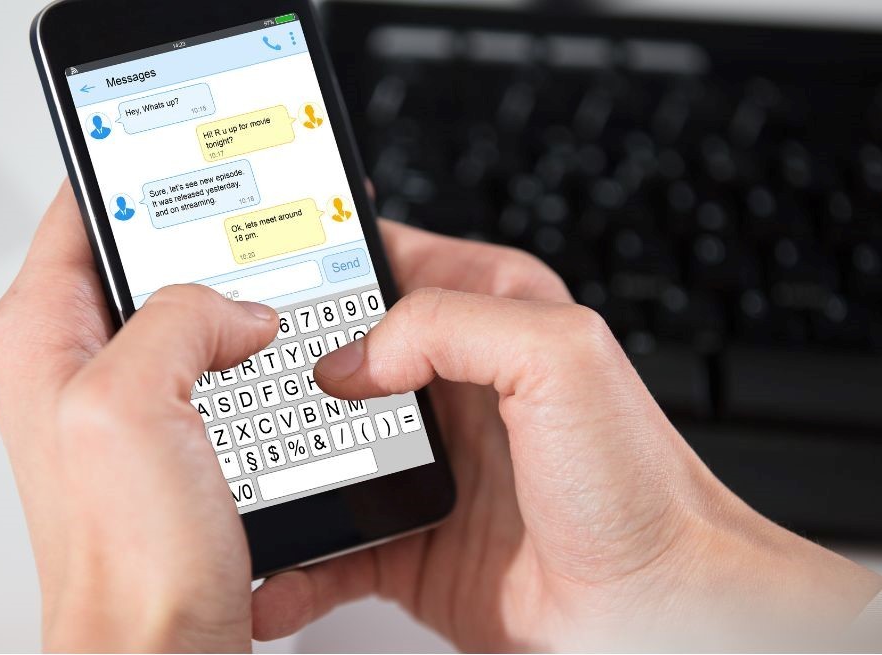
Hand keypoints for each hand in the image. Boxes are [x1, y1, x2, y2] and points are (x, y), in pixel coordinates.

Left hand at [0, 182, 275, 651]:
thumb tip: (238, 308)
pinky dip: (257, 365)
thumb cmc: (124, 565)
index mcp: (41, 338)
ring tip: (281, 307)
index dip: (137, 172)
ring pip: (190, 319)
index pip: (78, 210)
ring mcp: (125, 410)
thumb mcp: (133, 405)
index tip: (193, 162)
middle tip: (259, 238)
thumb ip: (180, 319)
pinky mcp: (171, 447)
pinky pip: (219, 375)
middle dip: (206, 247)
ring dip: (239, 311)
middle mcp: (74, 369)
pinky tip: (285, 374)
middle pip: (145, 263)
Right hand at [252, 224, 881, 649]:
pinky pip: (331, 540)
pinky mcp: (408, 538)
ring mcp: (426, 464)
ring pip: (319, 448)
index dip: (320, 258)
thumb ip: (450, 323)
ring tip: (231, 471)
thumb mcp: (560, 356)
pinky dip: (296, 556)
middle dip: (274, 367)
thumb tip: (352, 359)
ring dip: (274, 464)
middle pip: (333, 354)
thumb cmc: (639, 491)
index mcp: (491, 312)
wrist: (655, 617)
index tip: (257, 271)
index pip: (385, 257)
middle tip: (226, 380)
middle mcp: (453, 384)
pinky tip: (276, 562)